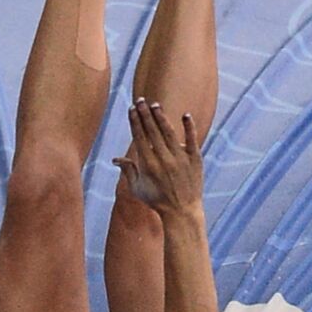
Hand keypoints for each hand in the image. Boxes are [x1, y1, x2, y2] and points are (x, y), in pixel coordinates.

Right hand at [113, 99, 203, 217]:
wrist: (182, 212)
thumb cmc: (157, 201)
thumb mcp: (138, 188)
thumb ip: (128, 171)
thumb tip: (116, 160)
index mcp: (148, 165)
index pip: (140, 137)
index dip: (135, 122)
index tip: (132, 109)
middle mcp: (163, 159)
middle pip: (152, 132)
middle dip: (145, 114)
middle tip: (140, 100)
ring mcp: (180, 159)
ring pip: (169, 133)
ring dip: (161, 118)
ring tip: (155, 105)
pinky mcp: (195, 160)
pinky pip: (192, 140)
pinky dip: (189, 127)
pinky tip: (185, 115)